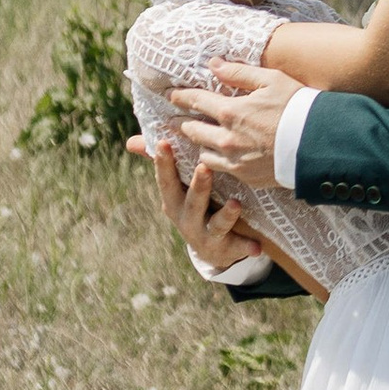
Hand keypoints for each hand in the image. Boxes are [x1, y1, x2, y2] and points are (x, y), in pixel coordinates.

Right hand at [131, 132, 263, 273]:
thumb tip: (132, 141)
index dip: (164, 163)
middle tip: (205, 167)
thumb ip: (162, 163)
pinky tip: (256, 247)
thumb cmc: (193, 205)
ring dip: (225, 215)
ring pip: (215, 225)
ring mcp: (205, 235)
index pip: (167, 181)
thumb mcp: (178, 187)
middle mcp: (187, 219)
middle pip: (192, 202)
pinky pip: (236, 247)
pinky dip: (245, 247)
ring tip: (236, 204)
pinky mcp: (225, 249)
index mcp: (174, 201)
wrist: (210, 249)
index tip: (164, 142)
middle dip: (198, 186)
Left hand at [167, 54, 302, 187]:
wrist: (318, 144)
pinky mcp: (244, 176)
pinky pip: (220, 169)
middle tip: (172, 120)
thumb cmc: (297, 107)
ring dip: (199, 144)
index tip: (171, 94)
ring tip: (196, 140)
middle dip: (180, 123)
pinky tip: (217, 157)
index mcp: (230, 111)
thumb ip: (239, 73)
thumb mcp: (271, 80)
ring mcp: (234, 160)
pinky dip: (214, 162)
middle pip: (192, 130)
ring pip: (202, 153)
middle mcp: (226, 138)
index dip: (181, 96)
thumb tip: (213, 64)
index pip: (196, 101)